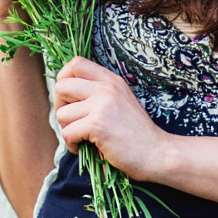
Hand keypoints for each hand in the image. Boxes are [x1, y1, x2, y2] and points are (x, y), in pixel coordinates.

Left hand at [53, 57, 173, 182]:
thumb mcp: (121, 102)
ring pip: (62, 113)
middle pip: (62, 86)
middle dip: (59, 106)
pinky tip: (83, 148)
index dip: (64, 78)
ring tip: (81, 138)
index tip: (68, 98)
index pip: (76, 63)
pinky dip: (71, 145)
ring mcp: (102, 105)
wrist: (157, 153)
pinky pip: (67, 133)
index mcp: (112, 80)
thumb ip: (99, 94)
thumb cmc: (137, 133)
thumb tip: (66, 95)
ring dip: (66, 129)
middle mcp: (106, 88)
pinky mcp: (97, 125)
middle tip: (71, 121)